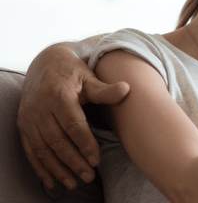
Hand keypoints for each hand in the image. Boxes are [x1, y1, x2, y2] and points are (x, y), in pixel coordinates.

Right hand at [16, 43, 129, 189]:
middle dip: (73, 162)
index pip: (73, 125)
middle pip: (57, 141)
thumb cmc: (72, 72)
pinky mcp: (23, 124)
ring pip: (43, 149)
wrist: (45, 62)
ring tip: (74, 183)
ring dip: (58, 169)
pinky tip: (52, 181)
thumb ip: (105, 89)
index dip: (84, 144)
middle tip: (89, 177)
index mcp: (58, 96)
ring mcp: (29, 117)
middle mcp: (40, 108)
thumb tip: (127, 89)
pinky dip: (40, 167)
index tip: (96, 161)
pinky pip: (30, 149)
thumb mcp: (89, 77)